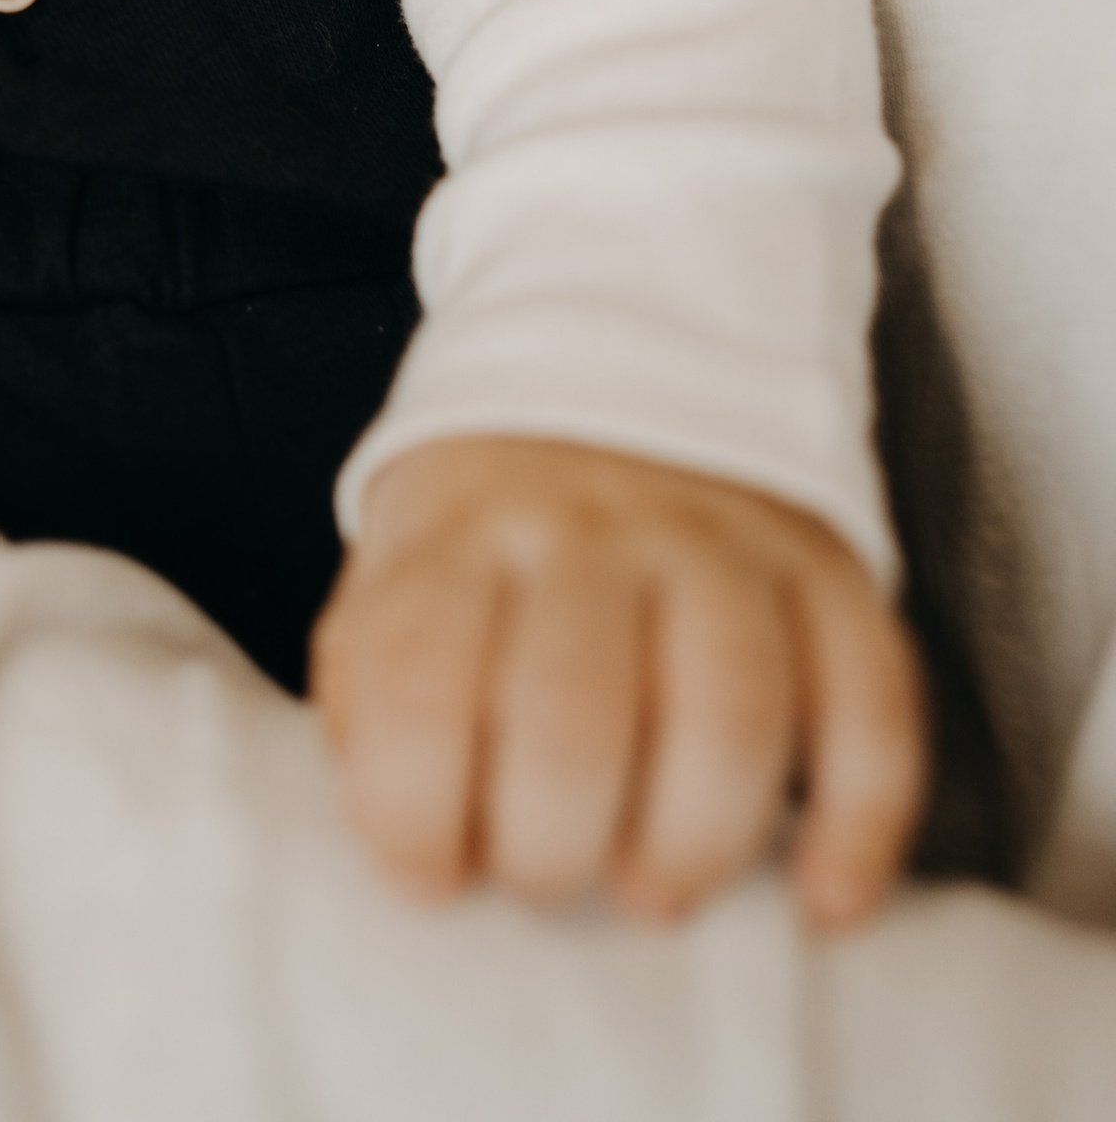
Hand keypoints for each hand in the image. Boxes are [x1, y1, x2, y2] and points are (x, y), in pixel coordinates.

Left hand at [311, 435, 926, 926]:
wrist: (621, 349)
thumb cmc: (493, 522)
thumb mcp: (394, 567)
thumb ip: (375, 690)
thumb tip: (405, 839)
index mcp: (464, 527)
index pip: (419, 679)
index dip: (412, 811)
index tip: (428, 873)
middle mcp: (592, 523)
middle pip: (575, 716)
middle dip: (551, 849)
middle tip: (549, 878)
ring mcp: (721, 540)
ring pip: (729, 716)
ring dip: (691, 845)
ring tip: (651, 889)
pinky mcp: (828, 568)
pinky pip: (872, 706)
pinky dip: (859, 824)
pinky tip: (821, 897)